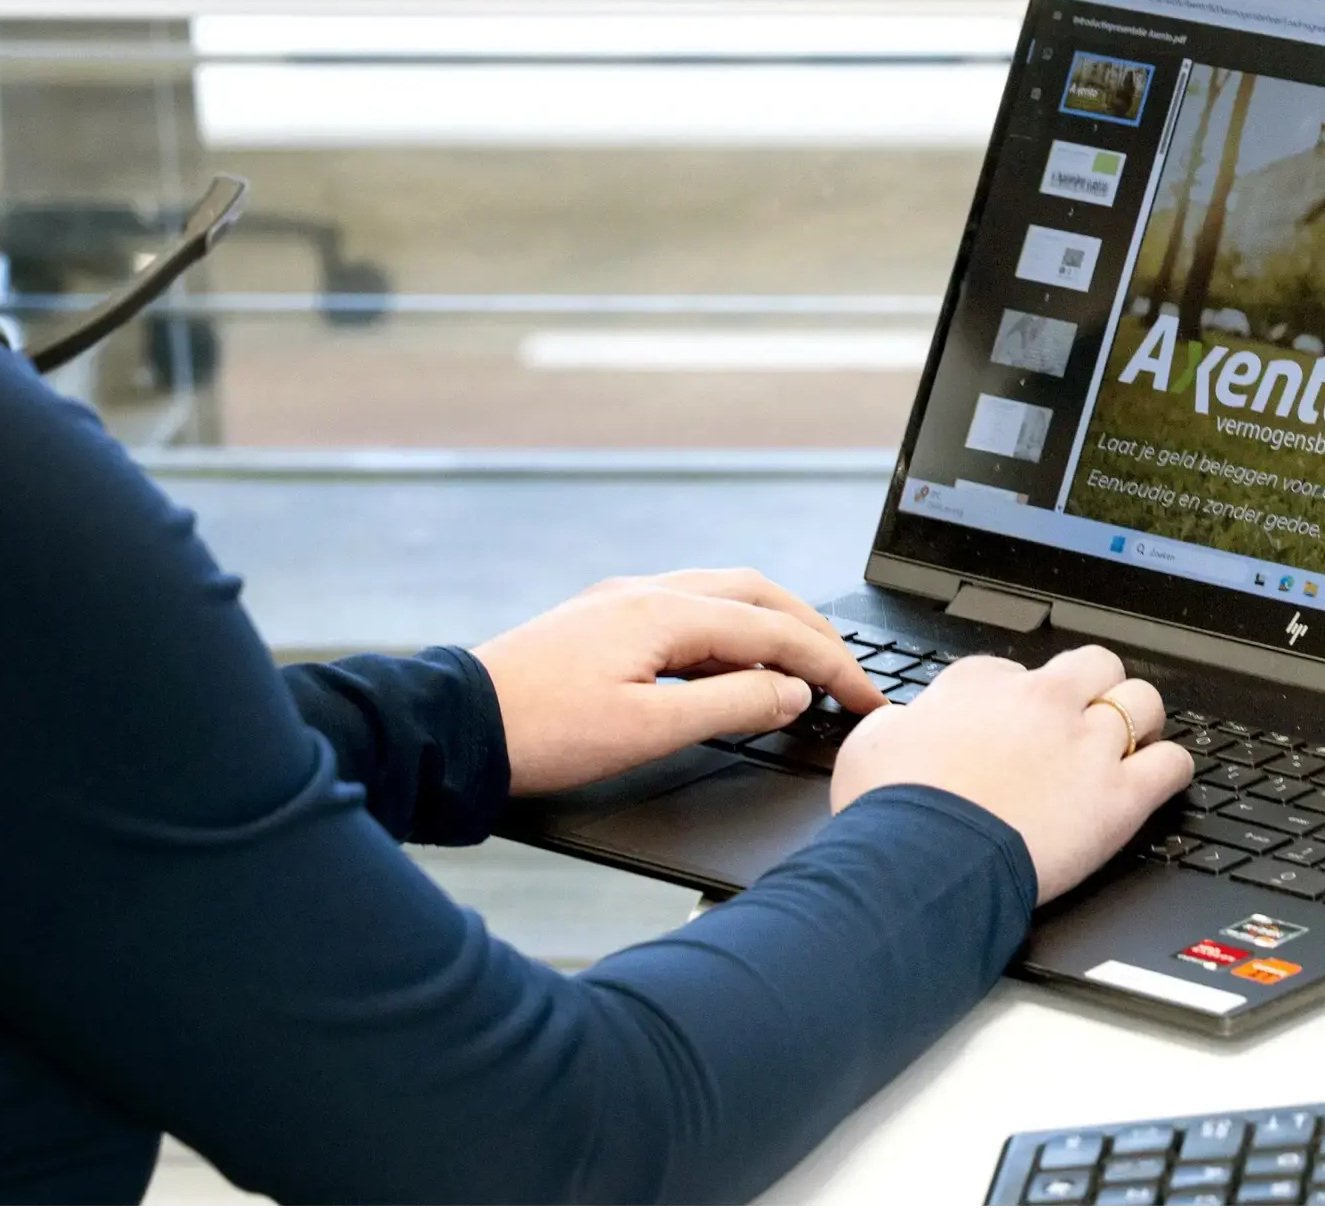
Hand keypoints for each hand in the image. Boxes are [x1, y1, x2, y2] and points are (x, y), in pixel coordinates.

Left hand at [471, 569, 884, 796]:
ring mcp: (620, 600)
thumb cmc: (542, 733)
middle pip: (755, 594)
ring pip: (721, 596)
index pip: (774, 632)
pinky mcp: (601, 619)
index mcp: (664, 612)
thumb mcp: (649, 729)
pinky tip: (733, 663)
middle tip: (850, 673)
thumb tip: (792, 691)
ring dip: (772, 625)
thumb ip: (731, 704)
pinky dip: (730, 631)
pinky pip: (687, 609)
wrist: (456, 727)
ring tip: (805, 665)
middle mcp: (646, 591)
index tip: (868, 699)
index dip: (830, 667)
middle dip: (811, 631)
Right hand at [829, 644, 1191, 902]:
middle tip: (1082, 721)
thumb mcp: (871, 743)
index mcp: (981, 683)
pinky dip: (1170, 771)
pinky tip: (1158, 779)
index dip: (1017, 702)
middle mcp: (1040, 701)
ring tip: (1130, 744)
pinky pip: (1173, 764)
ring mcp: (1085, 745)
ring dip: (1138, 720)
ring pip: (1142, 702)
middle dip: (1092, 688)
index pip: (1015, 671)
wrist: (922, 859)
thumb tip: (905, 726)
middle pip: (1093, 665)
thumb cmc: (892, 810)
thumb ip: (900, 723)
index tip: (1012, 727)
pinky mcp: (1119, 796)